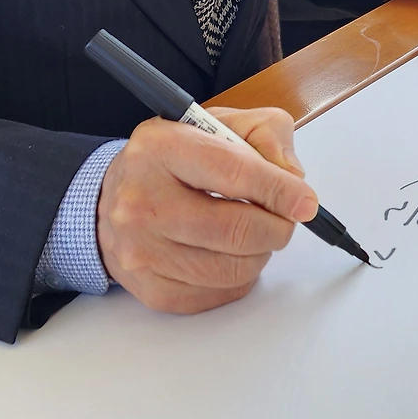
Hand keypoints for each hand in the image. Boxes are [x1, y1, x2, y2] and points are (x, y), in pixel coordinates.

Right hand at [96, 106, 316, 313]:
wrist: (112, 197)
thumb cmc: (172, 159)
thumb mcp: (216, 123)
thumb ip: (265, 134)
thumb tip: (292, 178)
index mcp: (161, 149)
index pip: (234, 173)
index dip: (280, 191)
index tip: (305, 202)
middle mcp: (142, 200)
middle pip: (235, 230)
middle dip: (277, 228)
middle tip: (284, 220)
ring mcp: (141, 249)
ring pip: (231, 269)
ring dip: (260, 254)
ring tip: (255, 235)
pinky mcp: (148, 287)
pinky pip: (216, 294)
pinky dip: (237, 278)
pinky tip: (231, 255)